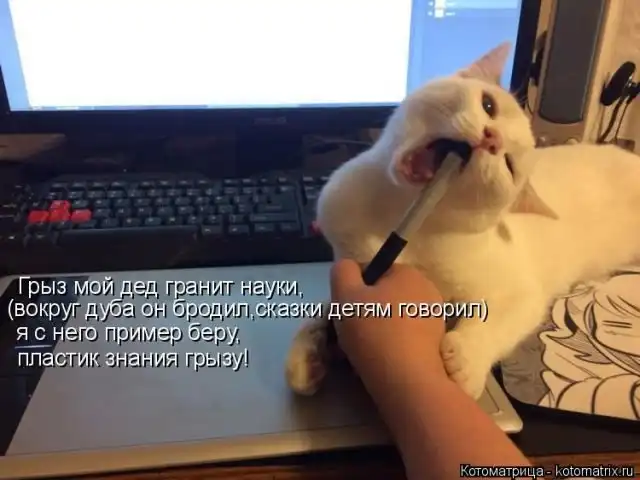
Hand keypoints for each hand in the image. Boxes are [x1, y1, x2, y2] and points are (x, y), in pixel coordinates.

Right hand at [329, 259, 446, 375]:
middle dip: (366, 310)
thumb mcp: (345, 295)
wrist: (407, 381)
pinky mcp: (436, 341)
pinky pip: (405, 335)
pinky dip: (391, 343)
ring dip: (377, 328)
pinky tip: (381, 358)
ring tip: (363, 350)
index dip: (353, 291)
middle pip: (383, 295)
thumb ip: (342, 272)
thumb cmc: (374, 333)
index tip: (346, 313)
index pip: (371, 273)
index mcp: (407, 272)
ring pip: (393, 316)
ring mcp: (434, 316)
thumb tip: (348, 267)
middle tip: (351, 333)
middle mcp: (426, 288)